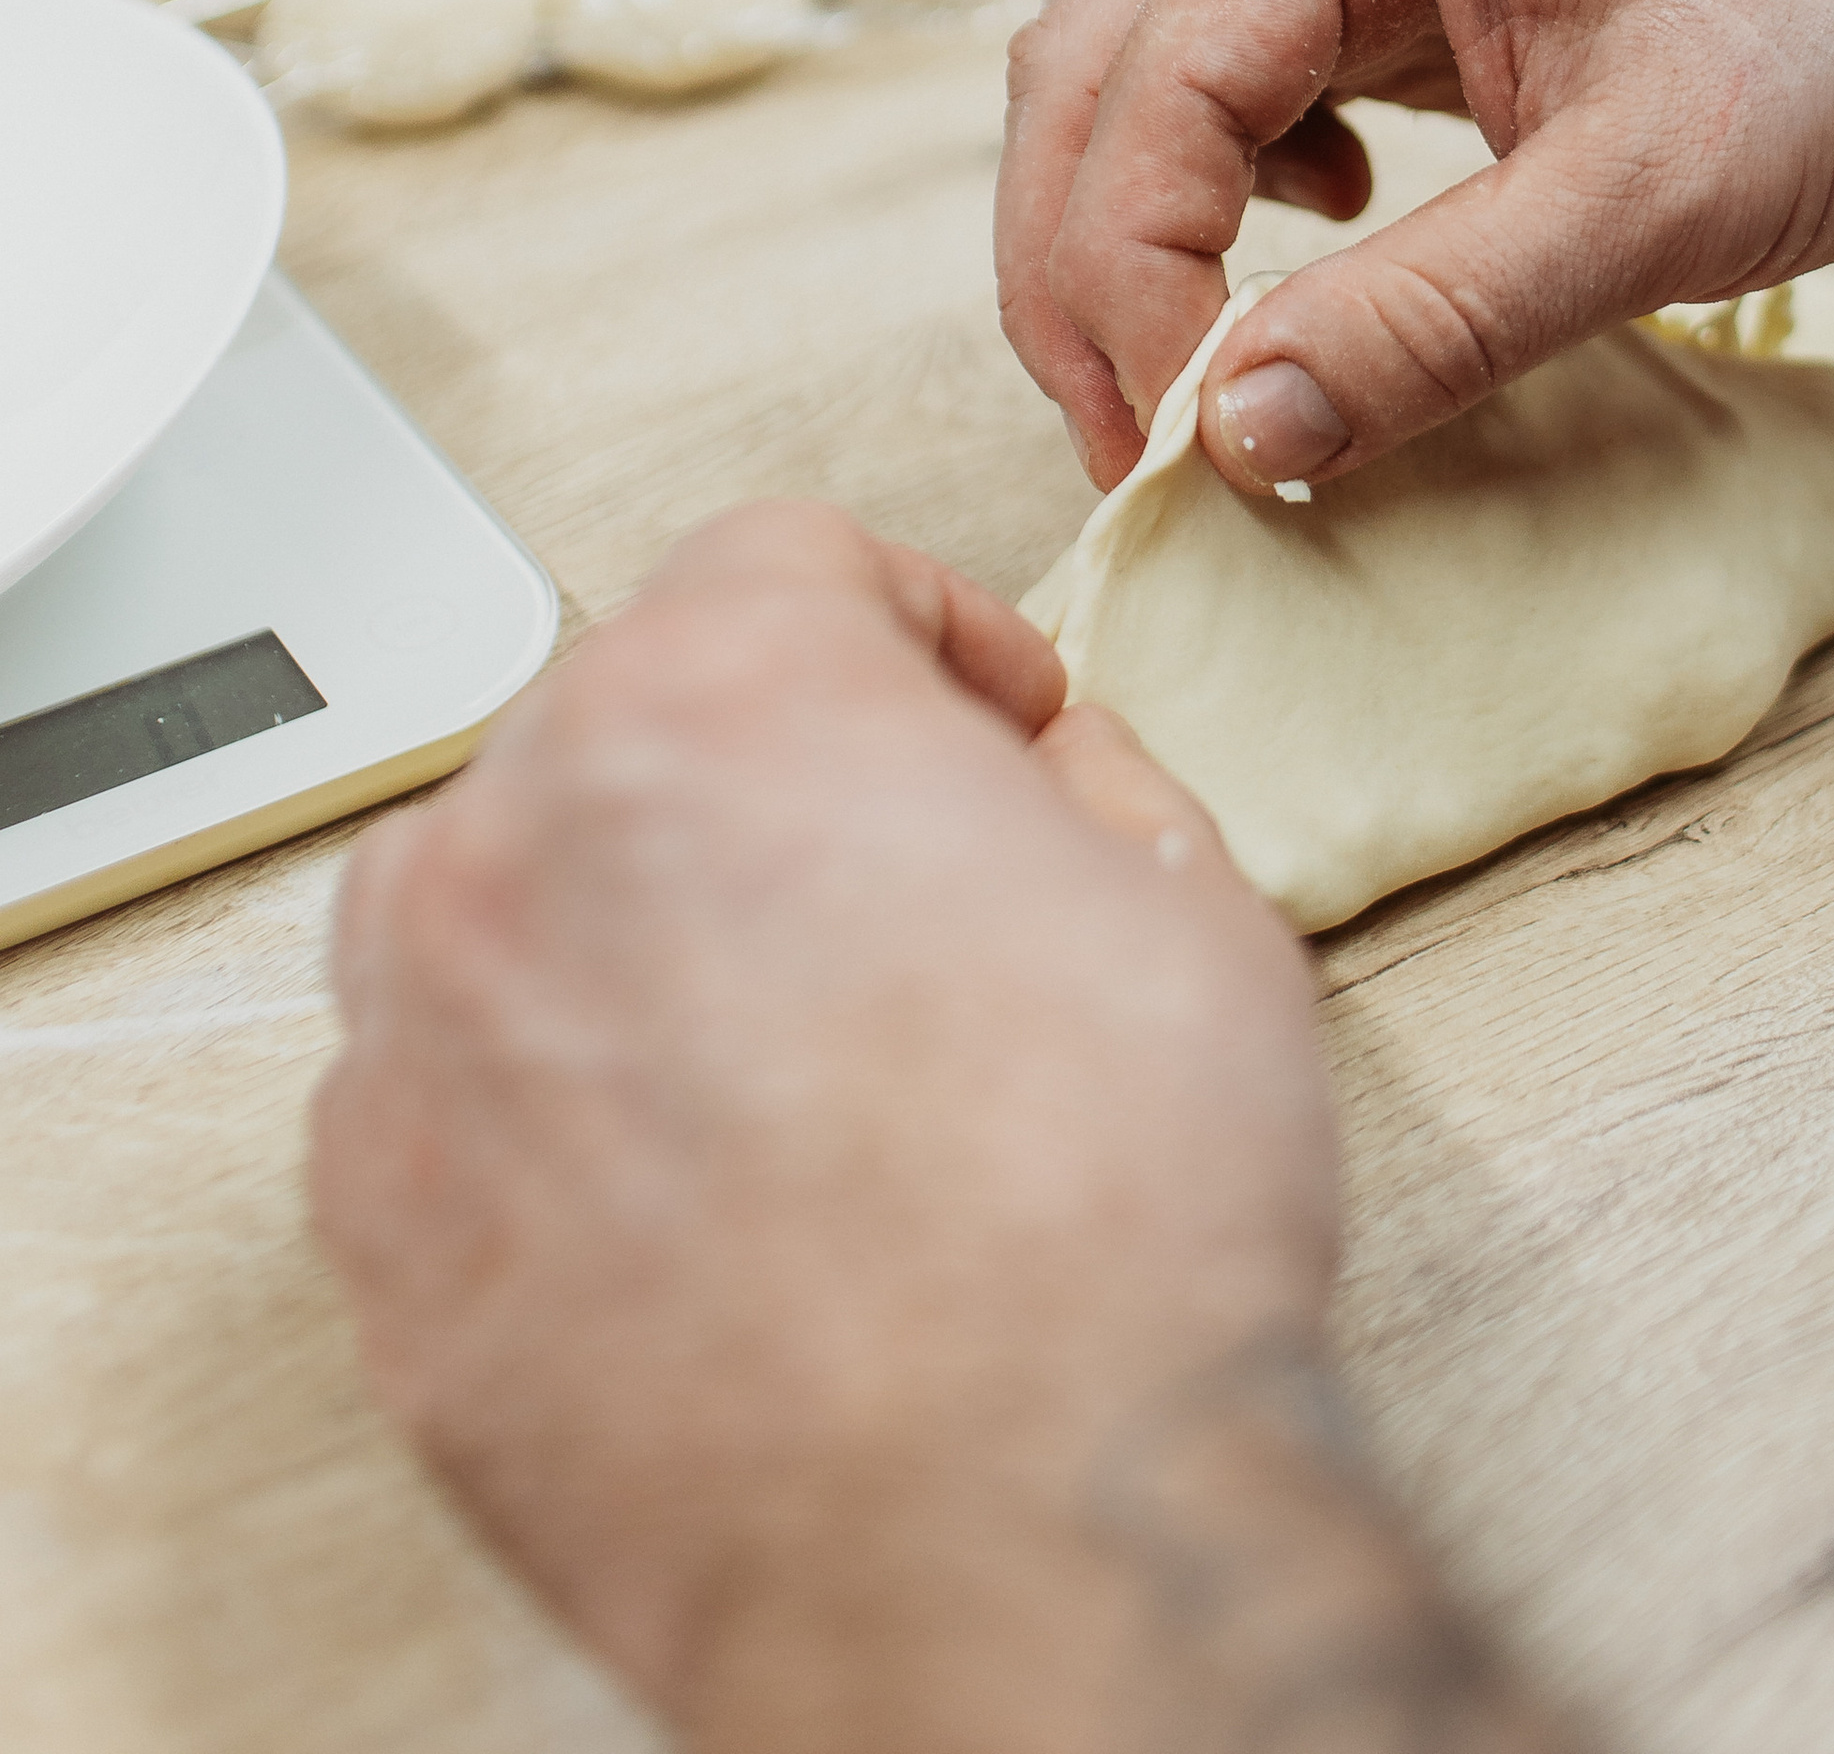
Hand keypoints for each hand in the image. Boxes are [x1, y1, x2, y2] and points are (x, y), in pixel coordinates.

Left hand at [310, 504, 1374, 1753]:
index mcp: (723, 699)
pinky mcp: (383, 1231)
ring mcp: (423, 1037)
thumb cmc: (1099, 1233)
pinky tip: (684, 1184)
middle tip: (907, 883)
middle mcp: (527, 834)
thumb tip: (1032, 767)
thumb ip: (1081, 776)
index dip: (926, 628)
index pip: (791, 559)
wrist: (1006, 1536)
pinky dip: (542, 1104)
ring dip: (624, 917)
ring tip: (773, 1033)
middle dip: (772, 773)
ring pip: (499, 890)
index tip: (977, 710)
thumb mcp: (1188, 897)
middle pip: (632, 716)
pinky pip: (438, 1093)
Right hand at [999, 0, 1833, 495]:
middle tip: (1127, 449)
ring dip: (1132, 236)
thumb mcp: (1656, 193)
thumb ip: (1437, 315)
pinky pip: (1243, 91)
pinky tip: (1317, 260)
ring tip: (1181, 395)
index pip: (1157, 76)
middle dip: (1084, 263)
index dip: (1131, 271)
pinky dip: (1225, 197)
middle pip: (1098, 63)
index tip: (1175, 442)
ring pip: (1148, 77)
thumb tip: (1236, 441)